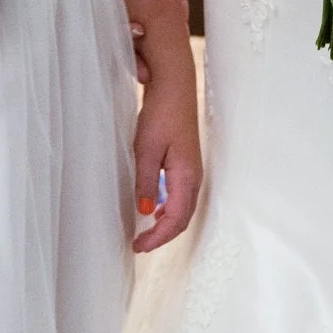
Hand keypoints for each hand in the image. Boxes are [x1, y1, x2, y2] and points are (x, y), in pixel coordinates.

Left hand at [130, 41, 201, 254]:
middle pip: (183, 218)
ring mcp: (193, 169)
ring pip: (184, 208)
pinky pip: (182, 195)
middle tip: (140, 244)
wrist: (175, 86)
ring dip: (167, 224)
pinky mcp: (187, 162)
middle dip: (163, 236)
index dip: (157, 237)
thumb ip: (145, 182)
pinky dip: (170, 209)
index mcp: (186, 176)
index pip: (175, 219)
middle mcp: (194, 176)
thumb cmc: (161, 114)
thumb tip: (145, 212)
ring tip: (146, 232)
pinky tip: (156, 207)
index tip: (138, 245)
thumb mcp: (146, 149)